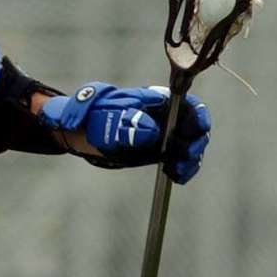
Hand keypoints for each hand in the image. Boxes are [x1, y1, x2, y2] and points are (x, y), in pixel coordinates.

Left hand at [38, 83, 210, 182]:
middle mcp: (164, 116)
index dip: (197, 115)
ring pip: (189, 145)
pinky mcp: (159, 151)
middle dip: (194, 142)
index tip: (197, 129)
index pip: (187, 104)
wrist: (78, 129)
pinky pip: (178, 159)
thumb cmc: (92, 114)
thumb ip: (127, 123)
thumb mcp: (106, 117)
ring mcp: (163, 134)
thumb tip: (150, 131)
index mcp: (156, 100)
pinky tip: (176, 176)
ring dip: (189, 159)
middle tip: (185, 156)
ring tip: (177, 171)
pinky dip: (181, 168)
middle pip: (194, 127)